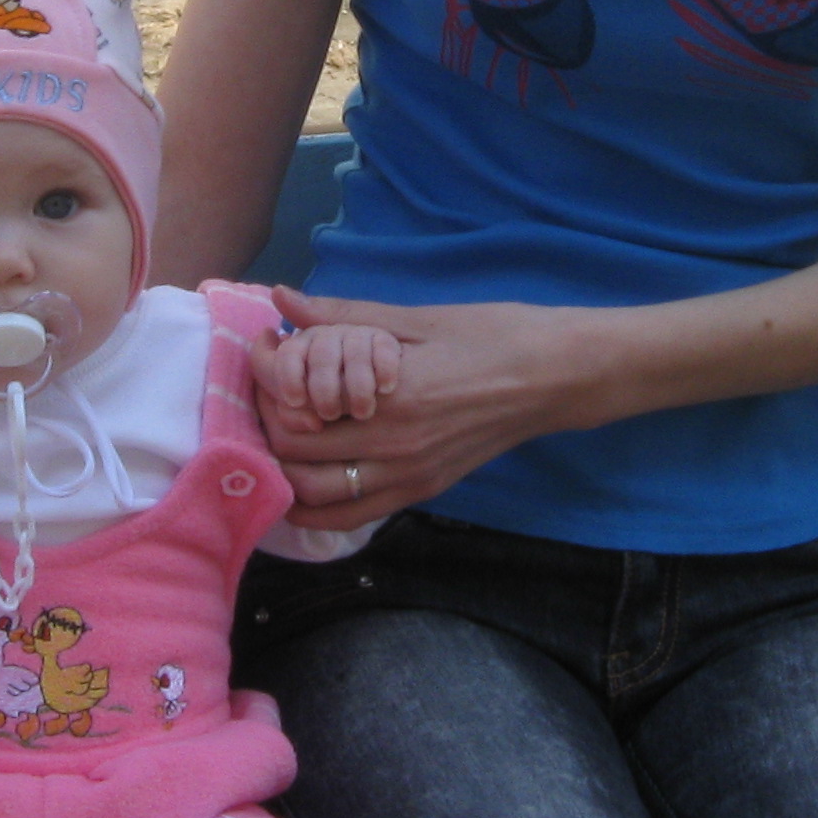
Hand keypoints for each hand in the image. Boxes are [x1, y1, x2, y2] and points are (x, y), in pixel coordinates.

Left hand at [259, 286, 603, 531]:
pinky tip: (302, 477)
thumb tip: (283, 300)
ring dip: (284, 467)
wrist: (554, 377)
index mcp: (390, 396)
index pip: (293, 407)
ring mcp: (409, 477)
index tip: (265, 347)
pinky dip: (314, 506)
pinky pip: (350, 517)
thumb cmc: (491, 335)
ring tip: (281, 428)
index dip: (264, 379)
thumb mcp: (416, 317)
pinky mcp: (422, 492)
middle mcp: (395, 447)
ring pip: (313, 495)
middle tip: (268, 386)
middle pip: (293, 454)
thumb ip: (343, 317)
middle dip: (267, 421)